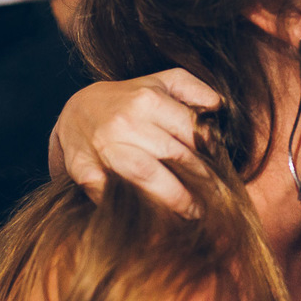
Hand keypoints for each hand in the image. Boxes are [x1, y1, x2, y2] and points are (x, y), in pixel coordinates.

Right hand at [49, 69, 221, 213]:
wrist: (77, 111)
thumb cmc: (129, 99)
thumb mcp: (162, 81)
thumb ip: (195, 89)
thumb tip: (219, 108)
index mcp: (147, 100)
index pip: (191, 131)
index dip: (211, 153)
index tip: (222, 169)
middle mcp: (125, 122)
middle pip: (175, 156)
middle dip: (201, 180)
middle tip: (218, 198)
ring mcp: (103, 148)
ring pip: (147, 178)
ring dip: (176, 199)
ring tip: (194, 212)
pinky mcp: (84, 171)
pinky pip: (116, 195)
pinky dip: (137, 208)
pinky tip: (157, 218)